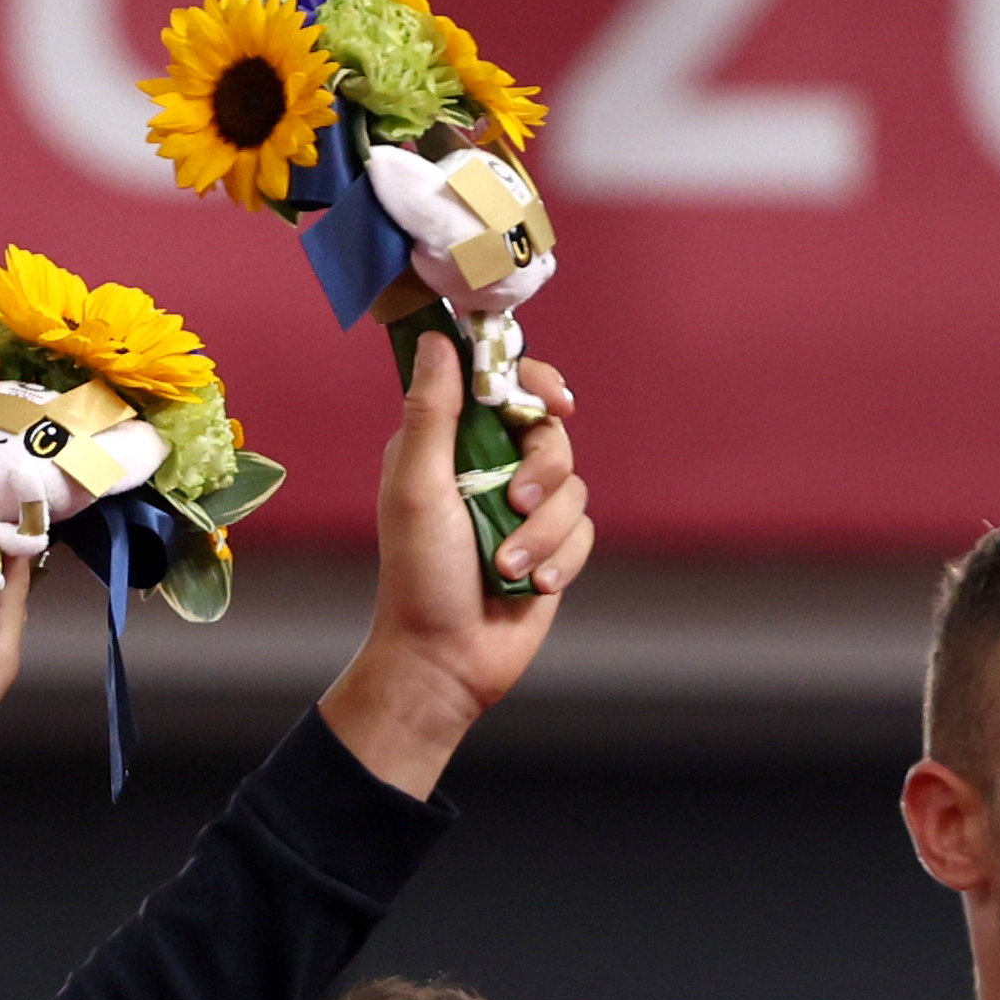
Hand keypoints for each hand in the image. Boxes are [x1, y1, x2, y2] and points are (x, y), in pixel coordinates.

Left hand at [319, 338, 592, 799]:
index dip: (531, 381)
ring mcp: (523, 508)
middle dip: (543, 467)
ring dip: (544, 529)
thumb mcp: (416, 485)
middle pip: (549, 430)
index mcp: (449, 444)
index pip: (500, 383)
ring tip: (510, 564)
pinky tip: (532, 586)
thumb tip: (436, 339)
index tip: (549, 399)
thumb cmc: (419, 576)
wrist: (445, 660)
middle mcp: (489, 468)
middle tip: (518, 498)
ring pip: (572, 484)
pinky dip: (559, 559)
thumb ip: (432, 412)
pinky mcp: (551, 547)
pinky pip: (583, 531)